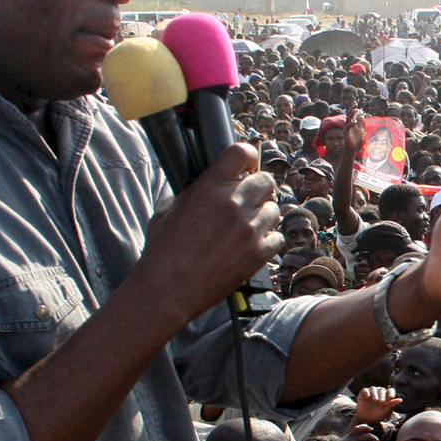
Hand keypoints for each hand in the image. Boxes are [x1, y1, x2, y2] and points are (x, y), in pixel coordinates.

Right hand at [135, 143, 283, 322]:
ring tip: (247, 225)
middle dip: (258, 187)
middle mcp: (234, 203)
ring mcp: (249, 229)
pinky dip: (269, 239)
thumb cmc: (163, 249)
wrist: (168, 288)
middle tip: (248, 199)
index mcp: (210, 187)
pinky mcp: (258, 253)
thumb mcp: (169, 208)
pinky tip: (254, 243)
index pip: (241, 152)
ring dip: (263, 214)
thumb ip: (194, 191)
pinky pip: (278, 237)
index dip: (246, 156)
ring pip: (274, 209)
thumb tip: (210, 184)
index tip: (245, 165)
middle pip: (266, 180)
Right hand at [355, 385, 401, 423]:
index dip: (391, 393)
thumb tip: (401, 399)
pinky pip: (365, 390)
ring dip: (375, 393)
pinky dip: (366, 392)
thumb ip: (392, 405)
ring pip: (373, 388)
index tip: (391, 397)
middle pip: (382, 389)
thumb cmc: (377, 416)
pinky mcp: (363, 394)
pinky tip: (367, 396)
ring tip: (375, 400)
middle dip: (382, 395)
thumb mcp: (385, 412)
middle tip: (381, 402)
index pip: (390, 390)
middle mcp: (379, 393)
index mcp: (386, 396)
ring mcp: (371, 393)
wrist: (365, 420)